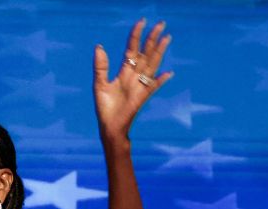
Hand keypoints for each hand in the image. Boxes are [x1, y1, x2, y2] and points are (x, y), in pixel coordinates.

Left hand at [93, 18, 173, 142]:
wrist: (109, 126)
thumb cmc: (105, 107)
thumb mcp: (99, 84)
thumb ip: (100, 66)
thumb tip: (99, 47)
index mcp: (124, 71)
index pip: (132, 49)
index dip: (136, 36)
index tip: (141, 22)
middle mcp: (134, 76)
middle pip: (146, 53)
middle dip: (152, 39)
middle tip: (161, 24)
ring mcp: (140, 86)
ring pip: (152, 64)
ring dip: (159, 52)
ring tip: (167, 38)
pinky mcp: (142, 97)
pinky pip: (153, 87)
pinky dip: (160, 81)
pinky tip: (168, 73)